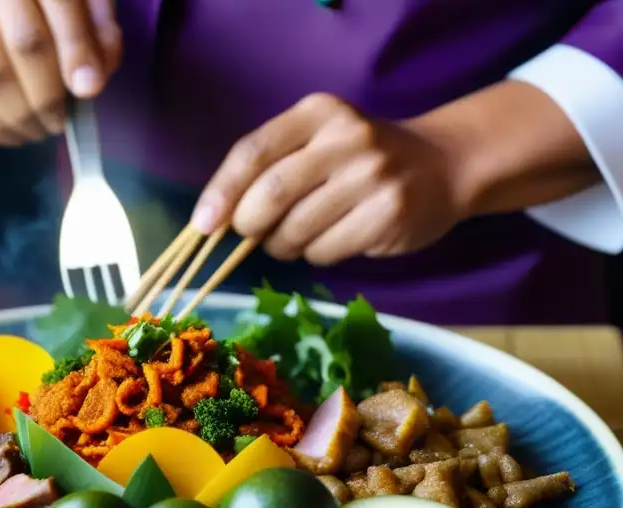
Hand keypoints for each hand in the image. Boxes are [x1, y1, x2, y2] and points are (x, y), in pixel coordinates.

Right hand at [0, 0, 121, 145]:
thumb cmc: (38, 1)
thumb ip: (97, 30)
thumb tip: (91, 83)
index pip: (57, 8)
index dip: (76, 54)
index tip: (88, 90)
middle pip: (20, 48)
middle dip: (48, 96)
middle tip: (60, 120)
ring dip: (19, 120)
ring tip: (38, 128)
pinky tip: (12, 129)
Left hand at [191, 93, 469, 265]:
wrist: (443, 164)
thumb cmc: (359, 159)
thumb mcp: (318, 141)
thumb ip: (271, 166)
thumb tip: (215, 219)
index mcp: (318, 113)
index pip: (253, 152)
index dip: (221, 192)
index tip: (202, 226)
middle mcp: (346, 138)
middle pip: (271, 193)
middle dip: (250, 224)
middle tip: (252, 235)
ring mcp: (372, 176)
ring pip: (297, 229)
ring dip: (282, 245)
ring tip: (295, 238)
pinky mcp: (388, 214)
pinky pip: (326, 250)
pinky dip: (315, 255)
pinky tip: (329, 241)